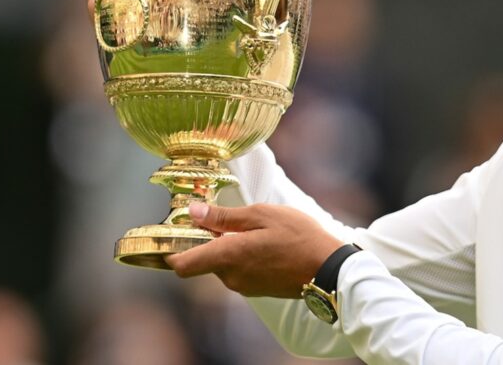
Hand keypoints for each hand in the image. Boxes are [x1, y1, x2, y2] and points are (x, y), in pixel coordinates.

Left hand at [168, 203, 344, 297]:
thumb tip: (193, 212)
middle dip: (209, 241)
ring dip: (229, 248)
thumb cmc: (298, 237)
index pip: (181, 265)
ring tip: (254, 228)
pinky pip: (239, 271)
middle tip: (227, 218)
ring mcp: (244, 287)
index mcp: (227, 257)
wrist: (328, 269)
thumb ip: (224, 216)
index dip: (174, 249)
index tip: (180, 231)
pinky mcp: (257, 290)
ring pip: (223, 265)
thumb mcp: (261, 215)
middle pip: (203, 260)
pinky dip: (243, 257)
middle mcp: (230, 277)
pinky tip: (264, 243)